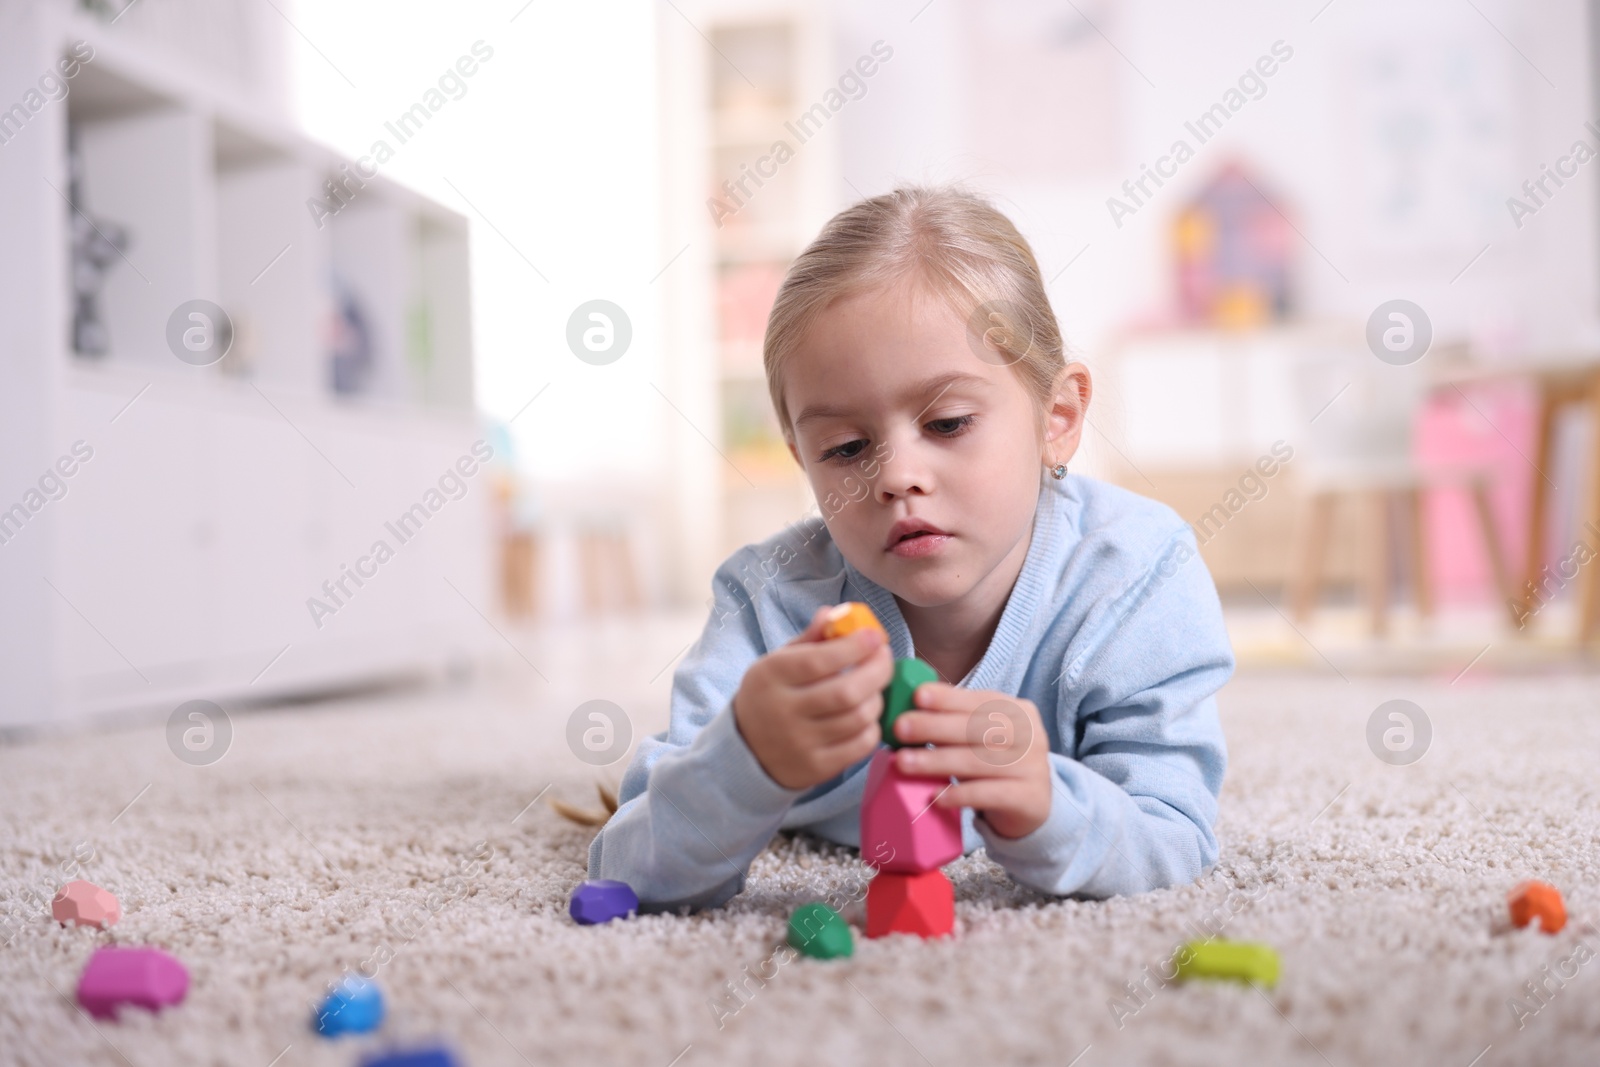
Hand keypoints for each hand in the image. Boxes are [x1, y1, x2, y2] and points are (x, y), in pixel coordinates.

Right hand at [732, 606, 893, 790]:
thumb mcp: (779, 662)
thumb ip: (810, 638)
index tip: (875, 636)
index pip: (818, 661)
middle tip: (885, 658)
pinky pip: (860, 746)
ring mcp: (800, 743)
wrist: (746, 749)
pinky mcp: (816, 768)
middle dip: (877, 671)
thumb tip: (836, 613)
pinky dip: (872, 727)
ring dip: (877, 698)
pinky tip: (867, 716)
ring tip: (875, 687)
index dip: (854, 647)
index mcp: (771, 676)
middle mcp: (783, 711)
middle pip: (846, 691)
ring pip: (858, 718)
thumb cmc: (771, 695)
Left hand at [890, 682, 1051, 838]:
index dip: (948, 698)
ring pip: (978, 761)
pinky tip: (936, 796)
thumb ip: (955, 721)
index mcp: (1018, 711)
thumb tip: (908, 710)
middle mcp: (1030, 736)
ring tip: (904, 763)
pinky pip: (989, 794)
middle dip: (935, 727)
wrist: (1033, 804)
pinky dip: (960, 794)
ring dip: (937, 761)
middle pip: (978, 729)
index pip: (980, 701)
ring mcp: (1033, 768)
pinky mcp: (1029, 798)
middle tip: (900, 728)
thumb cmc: (996, 762)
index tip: (917, 696)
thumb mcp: (983, 736)